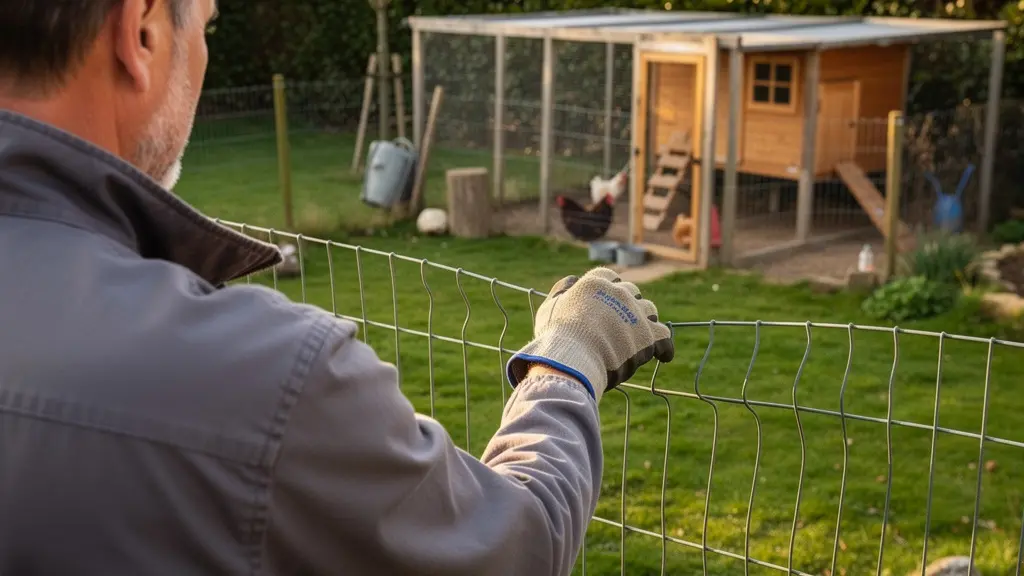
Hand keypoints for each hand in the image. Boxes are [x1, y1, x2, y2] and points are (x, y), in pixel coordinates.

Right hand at [506, 267, 674, 401]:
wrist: (573, 356)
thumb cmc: (557, 335)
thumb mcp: (550, 307)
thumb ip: (562, 290)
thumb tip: (572, 280)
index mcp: (596, 282)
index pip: (609, 276)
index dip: (608, 289)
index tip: (605, 301)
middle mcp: (619, 292)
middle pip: (631, 292)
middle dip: (628, 304)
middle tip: (622, 322)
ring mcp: (636, 312)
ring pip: (649, 310)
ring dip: (645, 321)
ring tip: (638, 337)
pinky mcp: (649, 335)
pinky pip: (665, 337)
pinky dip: (664, 347)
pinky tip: (663, 355)